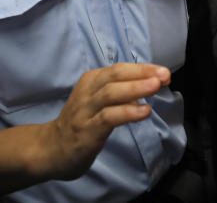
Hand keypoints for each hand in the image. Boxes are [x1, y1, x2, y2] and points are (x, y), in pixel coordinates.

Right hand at [43, 63, 169, 179]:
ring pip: (111, 93)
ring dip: (136, 88)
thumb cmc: (80, 123)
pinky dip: (127, 112)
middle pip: (115, 75)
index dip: (142, 68)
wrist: (51, 149)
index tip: (163, 71)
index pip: (119, 69)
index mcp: (91, 81)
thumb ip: (119, 94)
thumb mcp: (98, 102)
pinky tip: (144, 111)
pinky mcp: (86, 131)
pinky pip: (108, 117)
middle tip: (164, 75)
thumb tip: (146, 86)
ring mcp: (85, 111)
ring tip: (156, 86)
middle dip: (142, 73)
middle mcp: (87, 92)